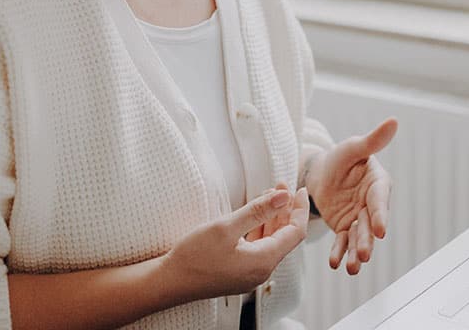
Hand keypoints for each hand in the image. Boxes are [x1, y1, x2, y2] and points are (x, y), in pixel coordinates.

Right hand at [164, 186, 309, 300]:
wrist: (168, 282)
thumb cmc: (194, 257)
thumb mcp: (226, 227)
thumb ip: (257, 210)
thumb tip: (284, 197)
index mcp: (264, 261)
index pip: (295, 232)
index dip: (299, 208)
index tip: (298, 188)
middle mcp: (261, 270)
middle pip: (285, 236)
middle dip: (285, 210)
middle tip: (281, 186)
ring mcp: (250, 273)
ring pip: (271, 241)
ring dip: (272, 218)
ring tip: (269, 195)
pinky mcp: (239, 272)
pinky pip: (258, 247)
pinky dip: (260, 229)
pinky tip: (254, 215)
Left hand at [305, 118, 397, 274]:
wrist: (322, 172)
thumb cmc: (342, 157)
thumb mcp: (354, 147)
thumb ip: (373, 140)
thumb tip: (393, 121)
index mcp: (378, 184)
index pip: (380, 200)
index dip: (380, 214)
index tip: (381, 230)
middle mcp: (372, 204)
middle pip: (370, 224)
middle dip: (368, 241)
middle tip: (365, 255)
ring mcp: (359, 218)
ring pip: (359, 237)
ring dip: (356, 252)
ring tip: (352, 268)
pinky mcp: (346, 227)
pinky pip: (343, 242)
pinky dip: (340, 252)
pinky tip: (335, 263)